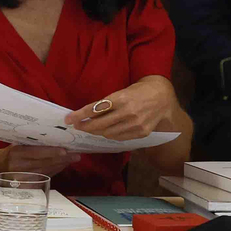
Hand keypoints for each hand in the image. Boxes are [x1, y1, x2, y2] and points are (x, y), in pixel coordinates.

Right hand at [0, 144, 79, 177]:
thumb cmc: (7, 154)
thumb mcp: (15, 145)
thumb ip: (30, 144)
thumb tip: (51, 138)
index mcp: (16, 153)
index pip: (37, 153)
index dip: (52, 152)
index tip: (65, 150)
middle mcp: (20, 166)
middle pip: (45, 163)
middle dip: (62, 159)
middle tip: (76, 155)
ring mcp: (23, 177)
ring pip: (47, 171)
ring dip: (61, 165)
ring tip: (72, 159)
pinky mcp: (27, 185)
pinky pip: (44, 177)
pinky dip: (55, 171)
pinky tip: (62, 166)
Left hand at [63, 77, 177, 140]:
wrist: (162, 96)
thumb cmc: (137, 92)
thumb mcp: (120, 92)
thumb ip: (105, 104)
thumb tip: (86, 115)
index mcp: (121, 99)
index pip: (94, 109)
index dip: (79, 115)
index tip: (68, 119)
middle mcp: (128, 112)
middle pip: (99, 125)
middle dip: (84, 126)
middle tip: (77, 125)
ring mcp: (136, 124)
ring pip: (108, 133)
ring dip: (96, 132)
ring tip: (91, 128)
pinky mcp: (142, 132)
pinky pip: (120, 138)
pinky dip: (110, 135)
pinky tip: (106, 131)